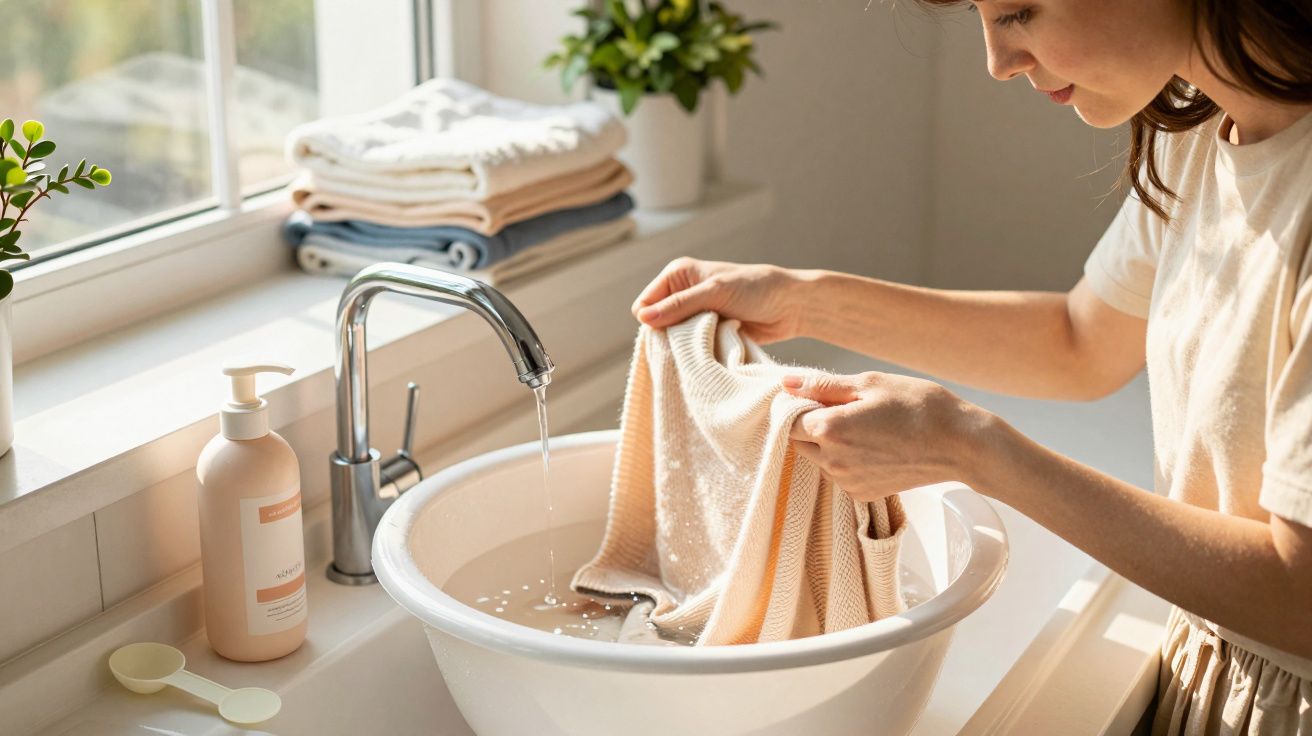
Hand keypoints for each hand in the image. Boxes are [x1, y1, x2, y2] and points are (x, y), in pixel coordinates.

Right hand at [632, 257, 806, 343]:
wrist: (791, 306)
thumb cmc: (756, 289)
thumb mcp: (714, 292)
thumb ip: (679, 306)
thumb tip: (642, 319)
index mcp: (677, 276)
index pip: (644, 305)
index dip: (653, 322)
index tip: (673, 334)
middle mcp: (682, 294)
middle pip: (657, 325)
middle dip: (670, 336)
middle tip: (693, 342)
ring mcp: (695, 316)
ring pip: (674, 340)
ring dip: (686, 346)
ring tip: (705, 345)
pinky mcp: (708, 333)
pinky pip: (691, 349)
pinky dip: (698, 352)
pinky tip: (711, 352)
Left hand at [784, 371, 992, 502]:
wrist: (960, 444)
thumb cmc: (919, 406)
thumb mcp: (870, 383)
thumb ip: (822, 385)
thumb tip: (786, 382)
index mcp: (830, 429)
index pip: (789, 418)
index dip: (799, 404)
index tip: (820, 395)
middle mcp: (833, 461)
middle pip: (800, 440)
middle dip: (812, 423)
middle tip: (847, 407)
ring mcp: (847, 481)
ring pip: (818, 458)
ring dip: (829, 442)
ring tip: (865, 426)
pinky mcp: (862, 493)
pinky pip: (838, 473)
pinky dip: (846, 459)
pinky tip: (873, 445)